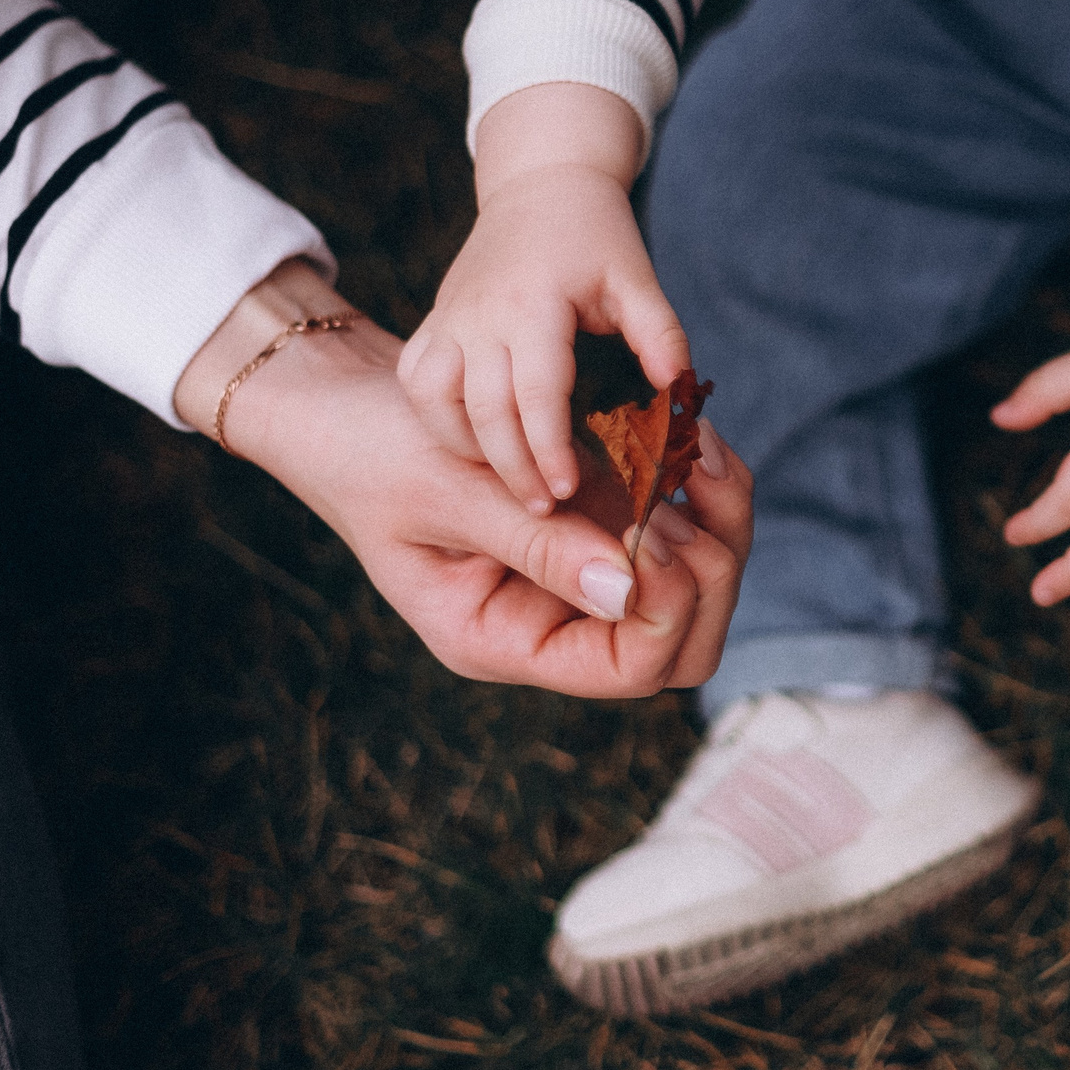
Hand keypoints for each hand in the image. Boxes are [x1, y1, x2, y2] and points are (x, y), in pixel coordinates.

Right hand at [176, 262, 751, 695]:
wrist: (349, 402)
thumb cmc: (372, 451)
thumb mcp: (445, 494)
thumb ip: (536, 544)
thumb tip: (629, 590)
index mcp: (505, 640)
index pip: (630, 667)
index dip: (664, 609)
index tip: (650, 527)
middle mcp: (556, 623)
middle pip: (684, 643)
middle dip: (711, 572)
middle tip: (691, 486)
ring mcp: (587, 574)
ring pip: (700, 585)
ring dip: (721, 523)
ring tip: (701, 451)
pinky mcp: (603, 521)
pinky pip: (688, 527)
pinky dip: (707, 490)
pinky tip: (696, 441)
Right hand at [397, 82, 689, 512]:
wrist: (540, 186)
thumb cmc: (596, 237)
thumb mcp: (637, 278)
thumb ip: (660, 335)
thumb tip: (680, 391)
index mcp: (534, 303)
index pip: (536, 392)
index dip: (549, 449)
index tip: (568, 491)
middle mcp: (480, 313)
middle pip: (484, 410)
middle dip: (513, 467)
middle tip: (545, 509)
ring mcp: (448, 319)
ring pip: (438, 402)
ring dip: (472, 449)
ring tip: (514, 482)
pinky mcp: (432, 324)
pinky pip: (419, 385)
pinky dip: (440, 422)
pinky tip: (477, 445)